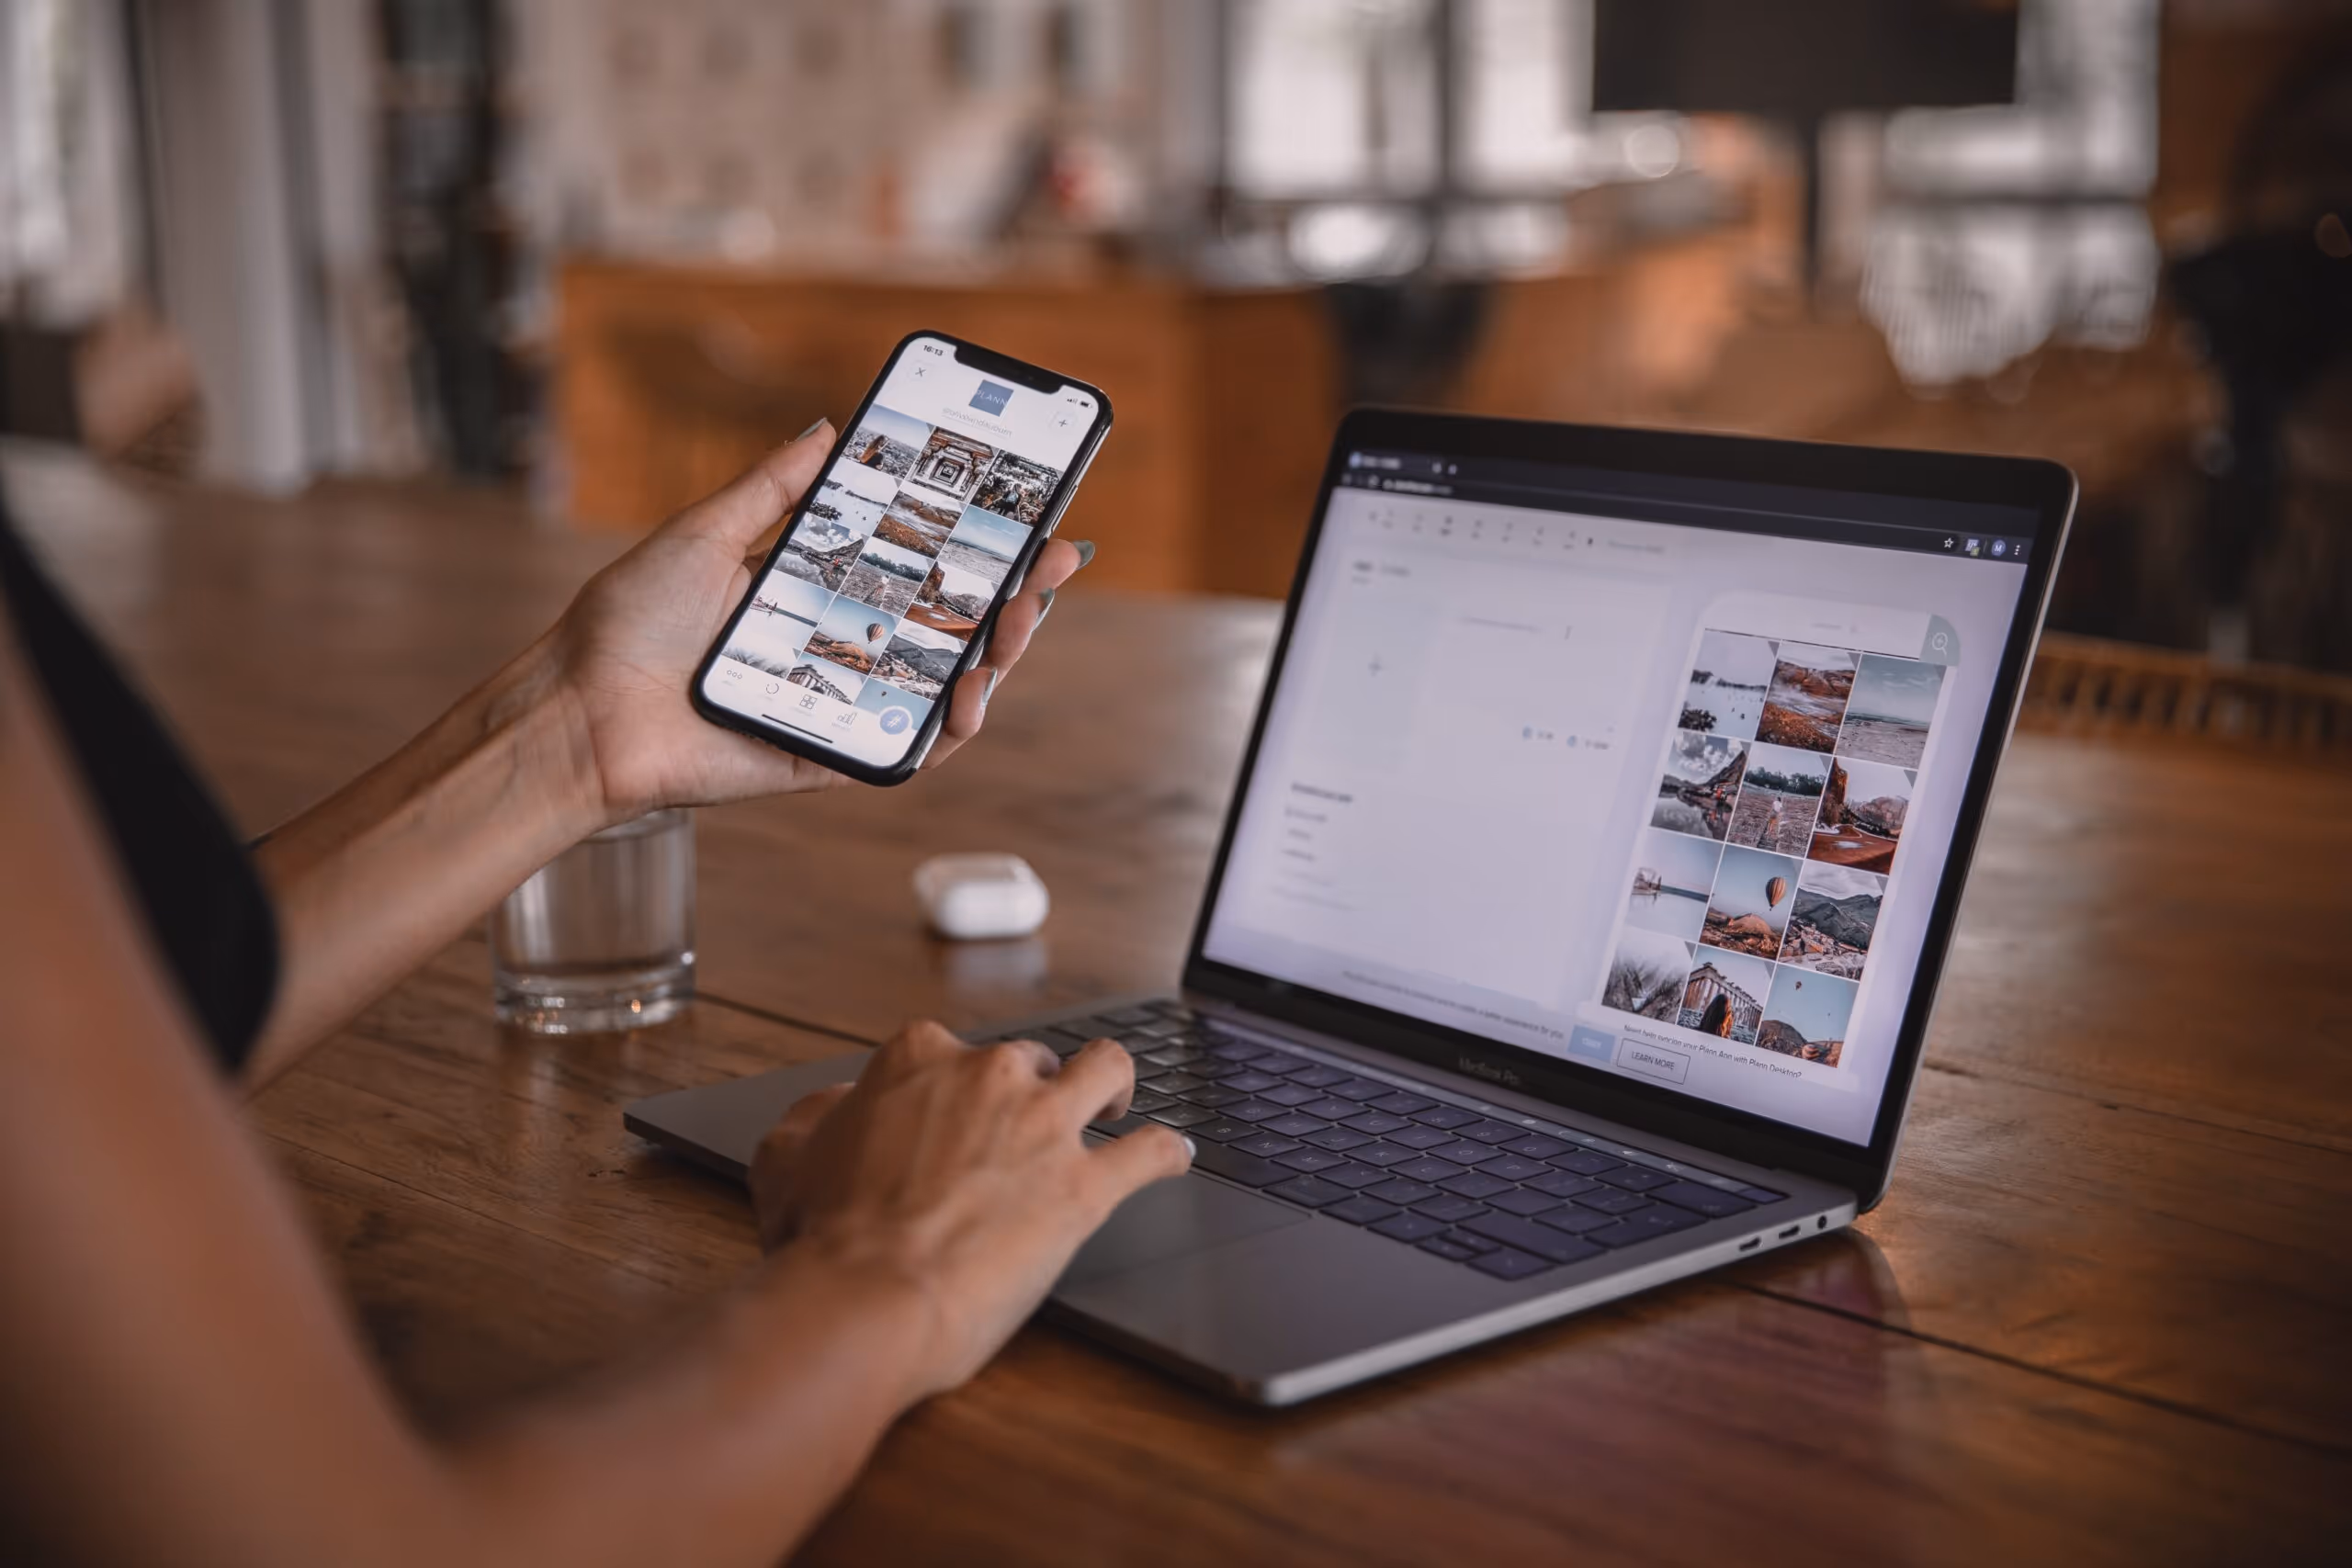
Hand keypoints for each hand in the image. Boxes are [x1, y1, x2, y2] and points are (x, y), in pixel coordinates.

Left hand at [542, 423, 1090, 822]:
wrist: (581, 710)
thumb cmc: (628, 623)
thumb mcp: (705, 532)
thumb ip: (773, 489)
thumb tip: (829, 429)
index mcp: (817, 595)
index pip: (918, 567)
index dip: (978, 546)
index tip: (1029, 515)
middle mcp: (839, 650)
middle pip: (949, 625)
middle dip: (1013, 594)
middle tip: (1052, 562)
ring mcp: (841, 706)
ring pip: (943, 686)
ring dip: (998, 655)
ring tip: (1022, 619)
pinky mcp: (829, 757)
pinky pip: (907, 750)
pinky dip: (949, 729)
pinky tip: (971, 694)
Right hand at [749, 1023, 1192, 1404]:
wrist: (865, 1298)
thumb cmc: (822, 1240)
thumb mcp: (787, 1159)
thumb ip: (818, 1117)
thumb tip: (836, 1106)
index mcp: (918, 1060)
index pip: (949, 1051)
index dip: (953, 1086)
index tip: (954, 1113)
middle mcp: (990, 1076)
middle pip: (1031, 1060)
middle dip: (1032, 1089)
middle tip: (1025, 1130)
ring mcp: (1044, 1126)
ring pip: (1107, 1071)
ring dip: (1116, 1085)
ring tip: (1116, 1106)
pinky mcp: (1086, 1186)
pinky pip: (1150, 1152)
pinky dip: (1167, 1152)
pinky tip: (1174, 1157)